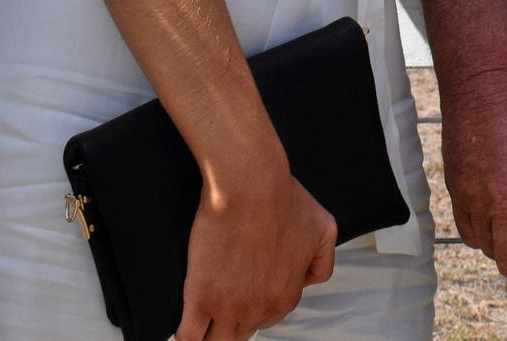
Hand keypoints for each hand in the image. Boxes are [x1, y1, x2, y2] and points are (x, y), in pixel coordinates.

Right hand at [174, 166, 334, 340]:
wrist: (250, 182)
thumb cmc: (283, 198)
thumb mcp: (322, 229)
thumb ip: (322, 261)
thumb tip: (308, 279)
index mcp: (287, 296)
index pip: (267, 319)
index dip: (253, 306)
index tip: (241, 295)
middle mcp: (260, 308)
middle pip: (241, 332)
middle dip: (232, 319)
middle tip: (222, 301)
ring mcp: (229, 306)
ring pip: (217, 340)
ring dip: (210, 331)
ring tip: (202, 317)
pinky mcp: (200, 296)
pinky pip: (189, 335)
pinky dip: (186, 335)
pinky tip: (185, 326)